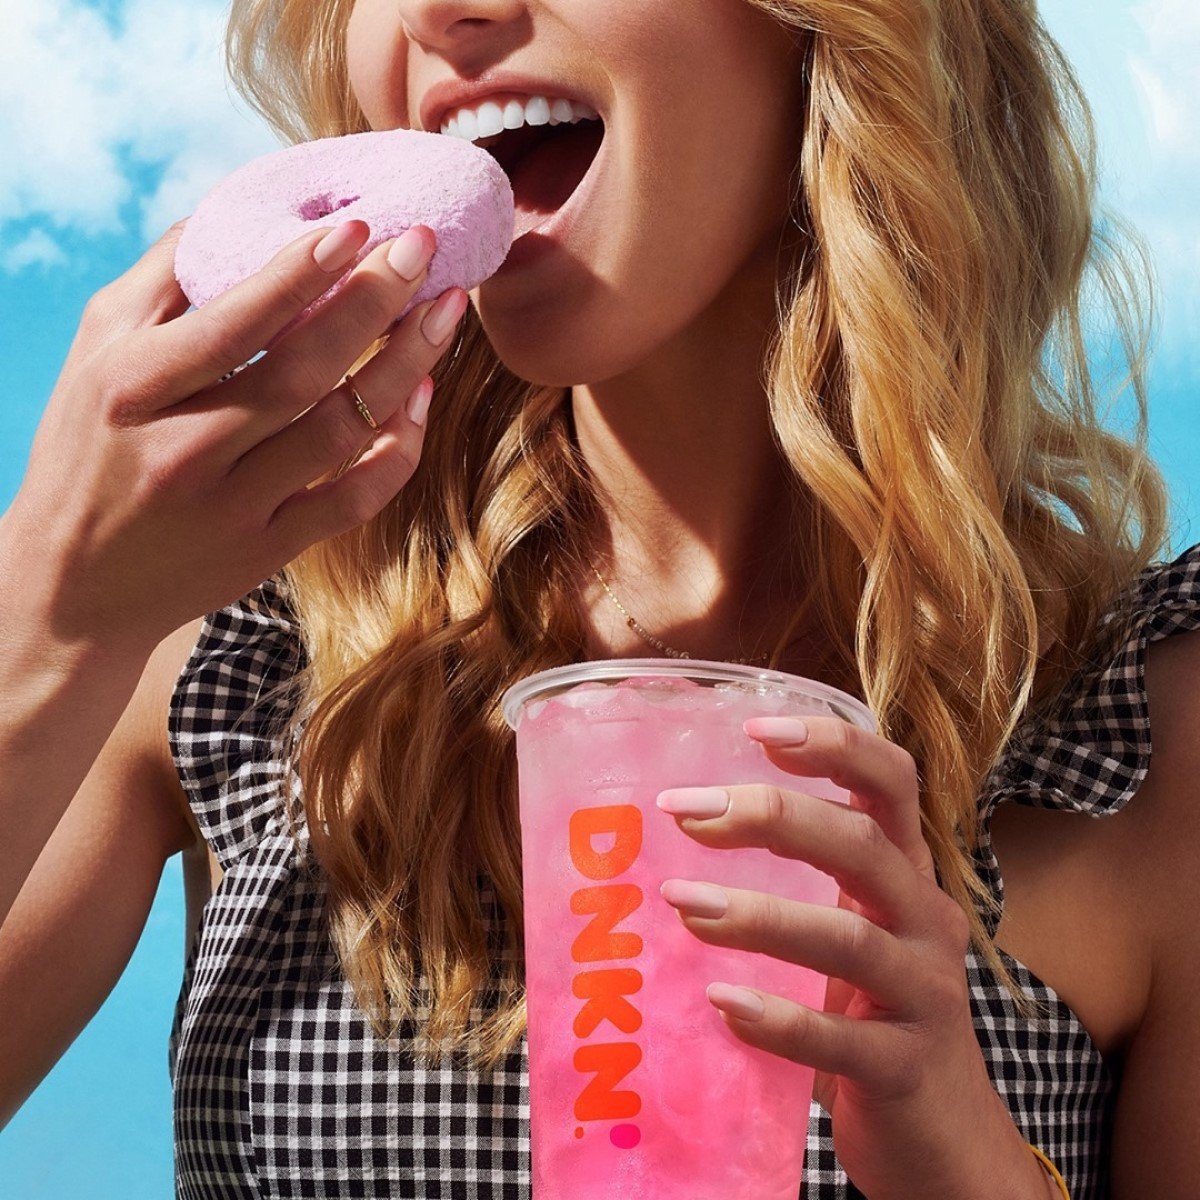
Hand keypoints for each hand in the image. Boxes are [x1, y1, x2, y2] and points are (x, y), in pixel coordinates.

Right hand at [4, 217, 465, 656]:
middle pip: (304, 371)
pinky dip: (398, 449)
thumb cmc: (88, 449)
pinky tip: (420, 397)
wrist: (76, 585)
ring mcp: (235, 507)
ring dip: (404, 367)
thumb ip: (162, 281)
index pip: (233, 322)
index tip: (360, 226)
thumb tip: (233, 208)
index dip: (302, 271)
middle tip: (424, 248)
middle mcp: (186, 450)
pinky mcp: (271, 550)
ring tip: (443, 313)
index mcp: (134, 389)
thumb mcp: (96, 353)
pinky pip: (354, 500)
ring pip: (342, 432)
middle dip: (375, 302)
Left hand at [656, 715, 1055, 1199]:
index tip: (753, 729)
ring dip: (759, 914)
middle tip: (684, 811)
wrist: (946, 1140)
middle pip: (863, 844)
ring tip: (682, 902)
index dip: (833, 745)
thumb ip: (802, 883)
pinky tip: (722, 1005)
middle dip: (772, 815)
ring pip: (849, 938)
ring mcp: (925, 996)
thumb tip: (687, 832)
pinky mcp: (907, 1070)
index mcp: (908, 877)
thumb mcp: (851, 933)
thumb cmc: (876, 1018)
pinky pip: (843, 1041)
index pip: (892, 782)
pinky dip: (780, 1020)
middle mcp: (927, 921)